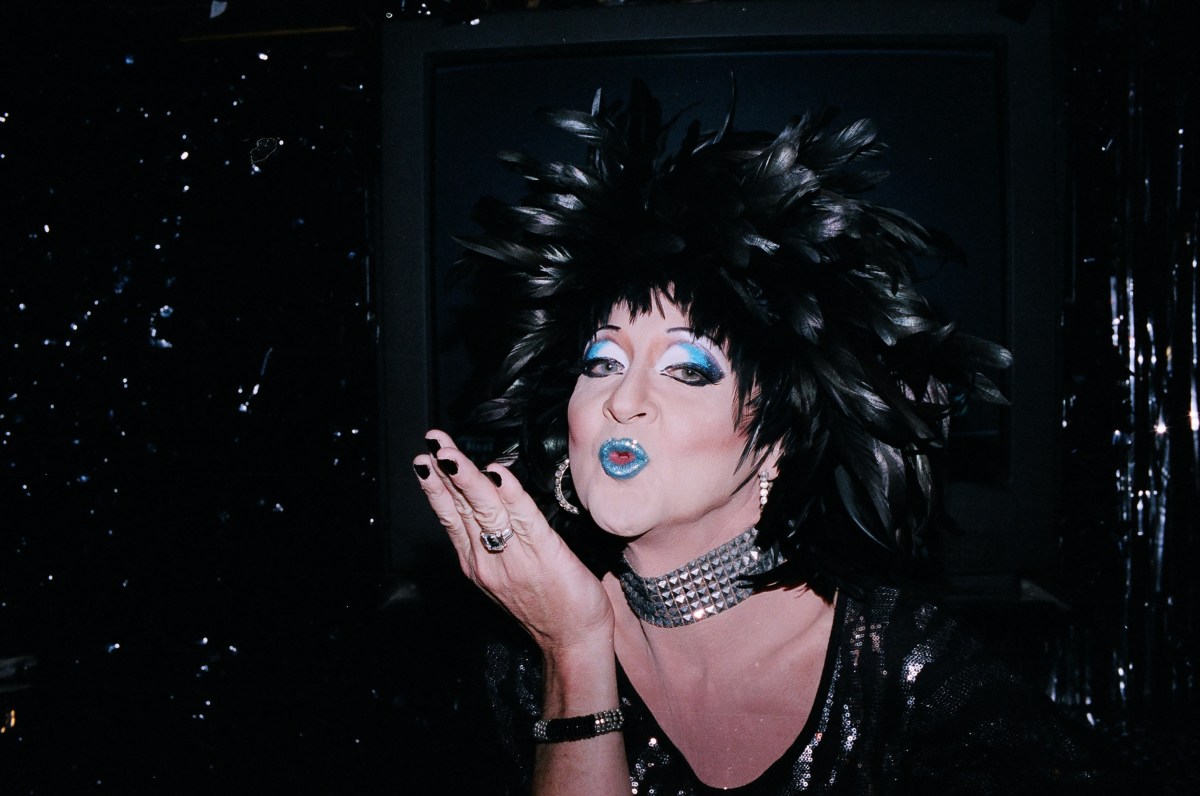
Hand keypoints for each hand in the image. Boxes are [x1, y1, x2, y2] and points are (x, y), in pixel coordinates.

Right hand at [413, 430, 613, 652]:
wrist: (573, 642)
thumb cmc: (548, 607)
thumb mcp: (507, 576)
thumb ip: (496, 542)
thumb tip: (493, 501)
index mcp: (477, 564)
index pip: (451, 517)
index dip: (436, 487)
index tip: (425, 459)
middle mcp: (488, 560)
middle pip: (462, 508)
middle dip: (445, 471)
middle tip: (432, 442)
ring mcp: (514, 558)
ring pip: (485, 509)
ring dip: (466, 477)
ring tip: (450, 454)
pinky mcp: (544, 555)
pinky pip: (524, 518)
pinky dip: (509, 493)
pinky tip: (496, 473)